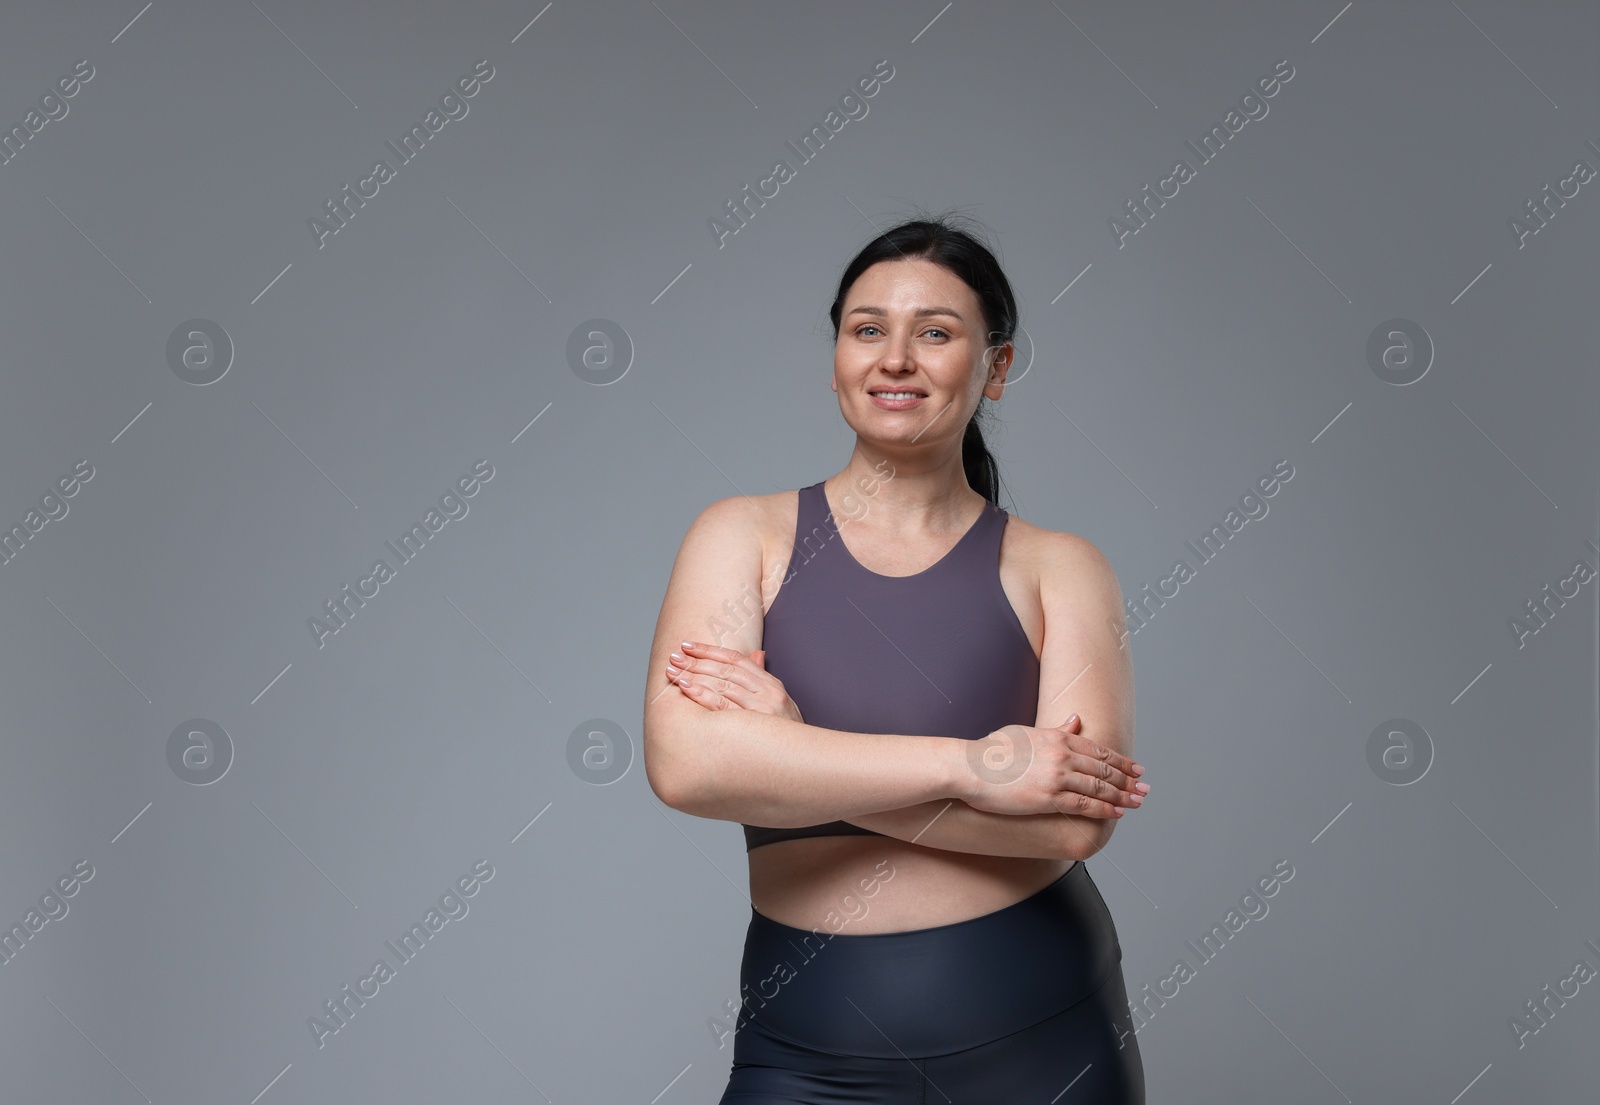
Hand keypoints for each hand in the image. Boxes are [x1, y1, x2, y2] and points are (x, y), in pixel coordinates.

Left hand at [666, 641, 804, 723]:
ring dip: (694, 675)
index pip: (737, 659)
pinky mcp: (754, 724)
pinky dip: (702, 694)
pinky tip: (686, 688)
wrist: (805, 761)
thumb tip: (757, 654)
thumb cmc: (786, 735)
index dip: (710, 650)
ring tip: (673, 671)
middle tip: (674, 657)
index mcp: (771, 685)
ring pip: (722, 684)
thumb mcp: (780, 704)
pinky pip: (722, 707)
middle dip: (697, 661)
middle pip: (726, 670)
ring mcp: (761, 708)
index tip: (687, 645)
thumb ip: (763, 680)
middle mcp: (768, 692)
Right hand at [957, 716, 1147, 819]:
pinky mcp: (1048, 797)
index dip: (1120, 761)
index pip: (1098, 750)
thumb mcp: (1025, 732)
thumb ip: (1054, 729)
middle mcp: (1062, 755)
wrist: (969, 768)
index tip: (1135, 768)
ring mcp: (1056, 776)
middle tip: (1145, 787)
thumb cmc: (990, 751)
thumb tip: (1076, 720)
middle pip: (1104, 769)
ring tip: (1138, 802)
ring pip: (1099, 788)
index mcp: (1057, 737)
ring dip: (1122, 796)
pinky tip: (1117, 813)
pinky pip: (1084, 805)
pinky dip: (1104, 809)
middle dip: (1128, 779)